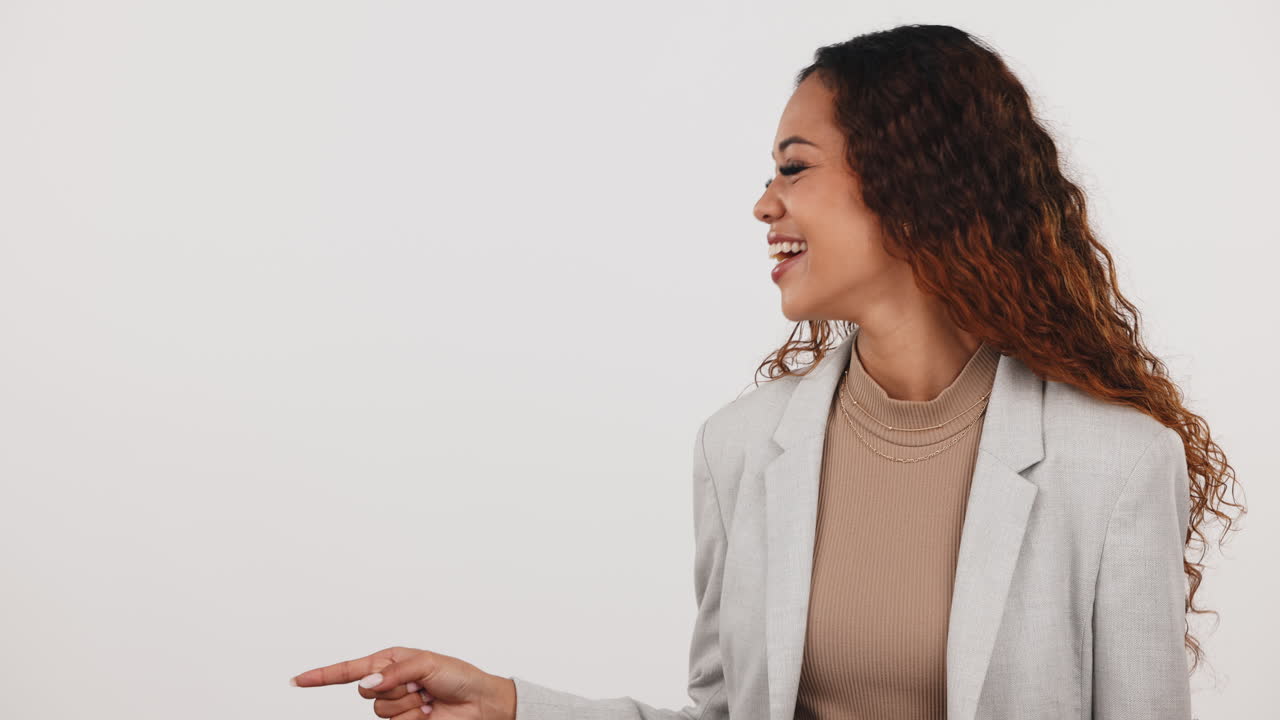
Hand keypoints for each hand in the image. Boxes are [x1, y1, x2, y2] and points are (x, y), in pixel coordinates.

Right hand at [291, 645, 512, 719]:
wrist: (480, 703)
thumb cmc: (458, 676)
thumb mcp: (427, 664)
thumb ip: (394, 673)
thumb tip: (367, 684)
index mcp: (391, 662)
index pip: (350, 670)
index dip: (322, 676)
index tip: (297, 680)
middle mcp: (389, 683)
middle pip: (367, 692)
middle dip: (395, 687)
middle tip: (421, 684)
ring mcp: (397, 706)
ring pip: (381, 710)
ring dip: (407, 704)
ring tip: (428, 699)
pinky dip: (414, 718)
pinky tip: (430, 712)